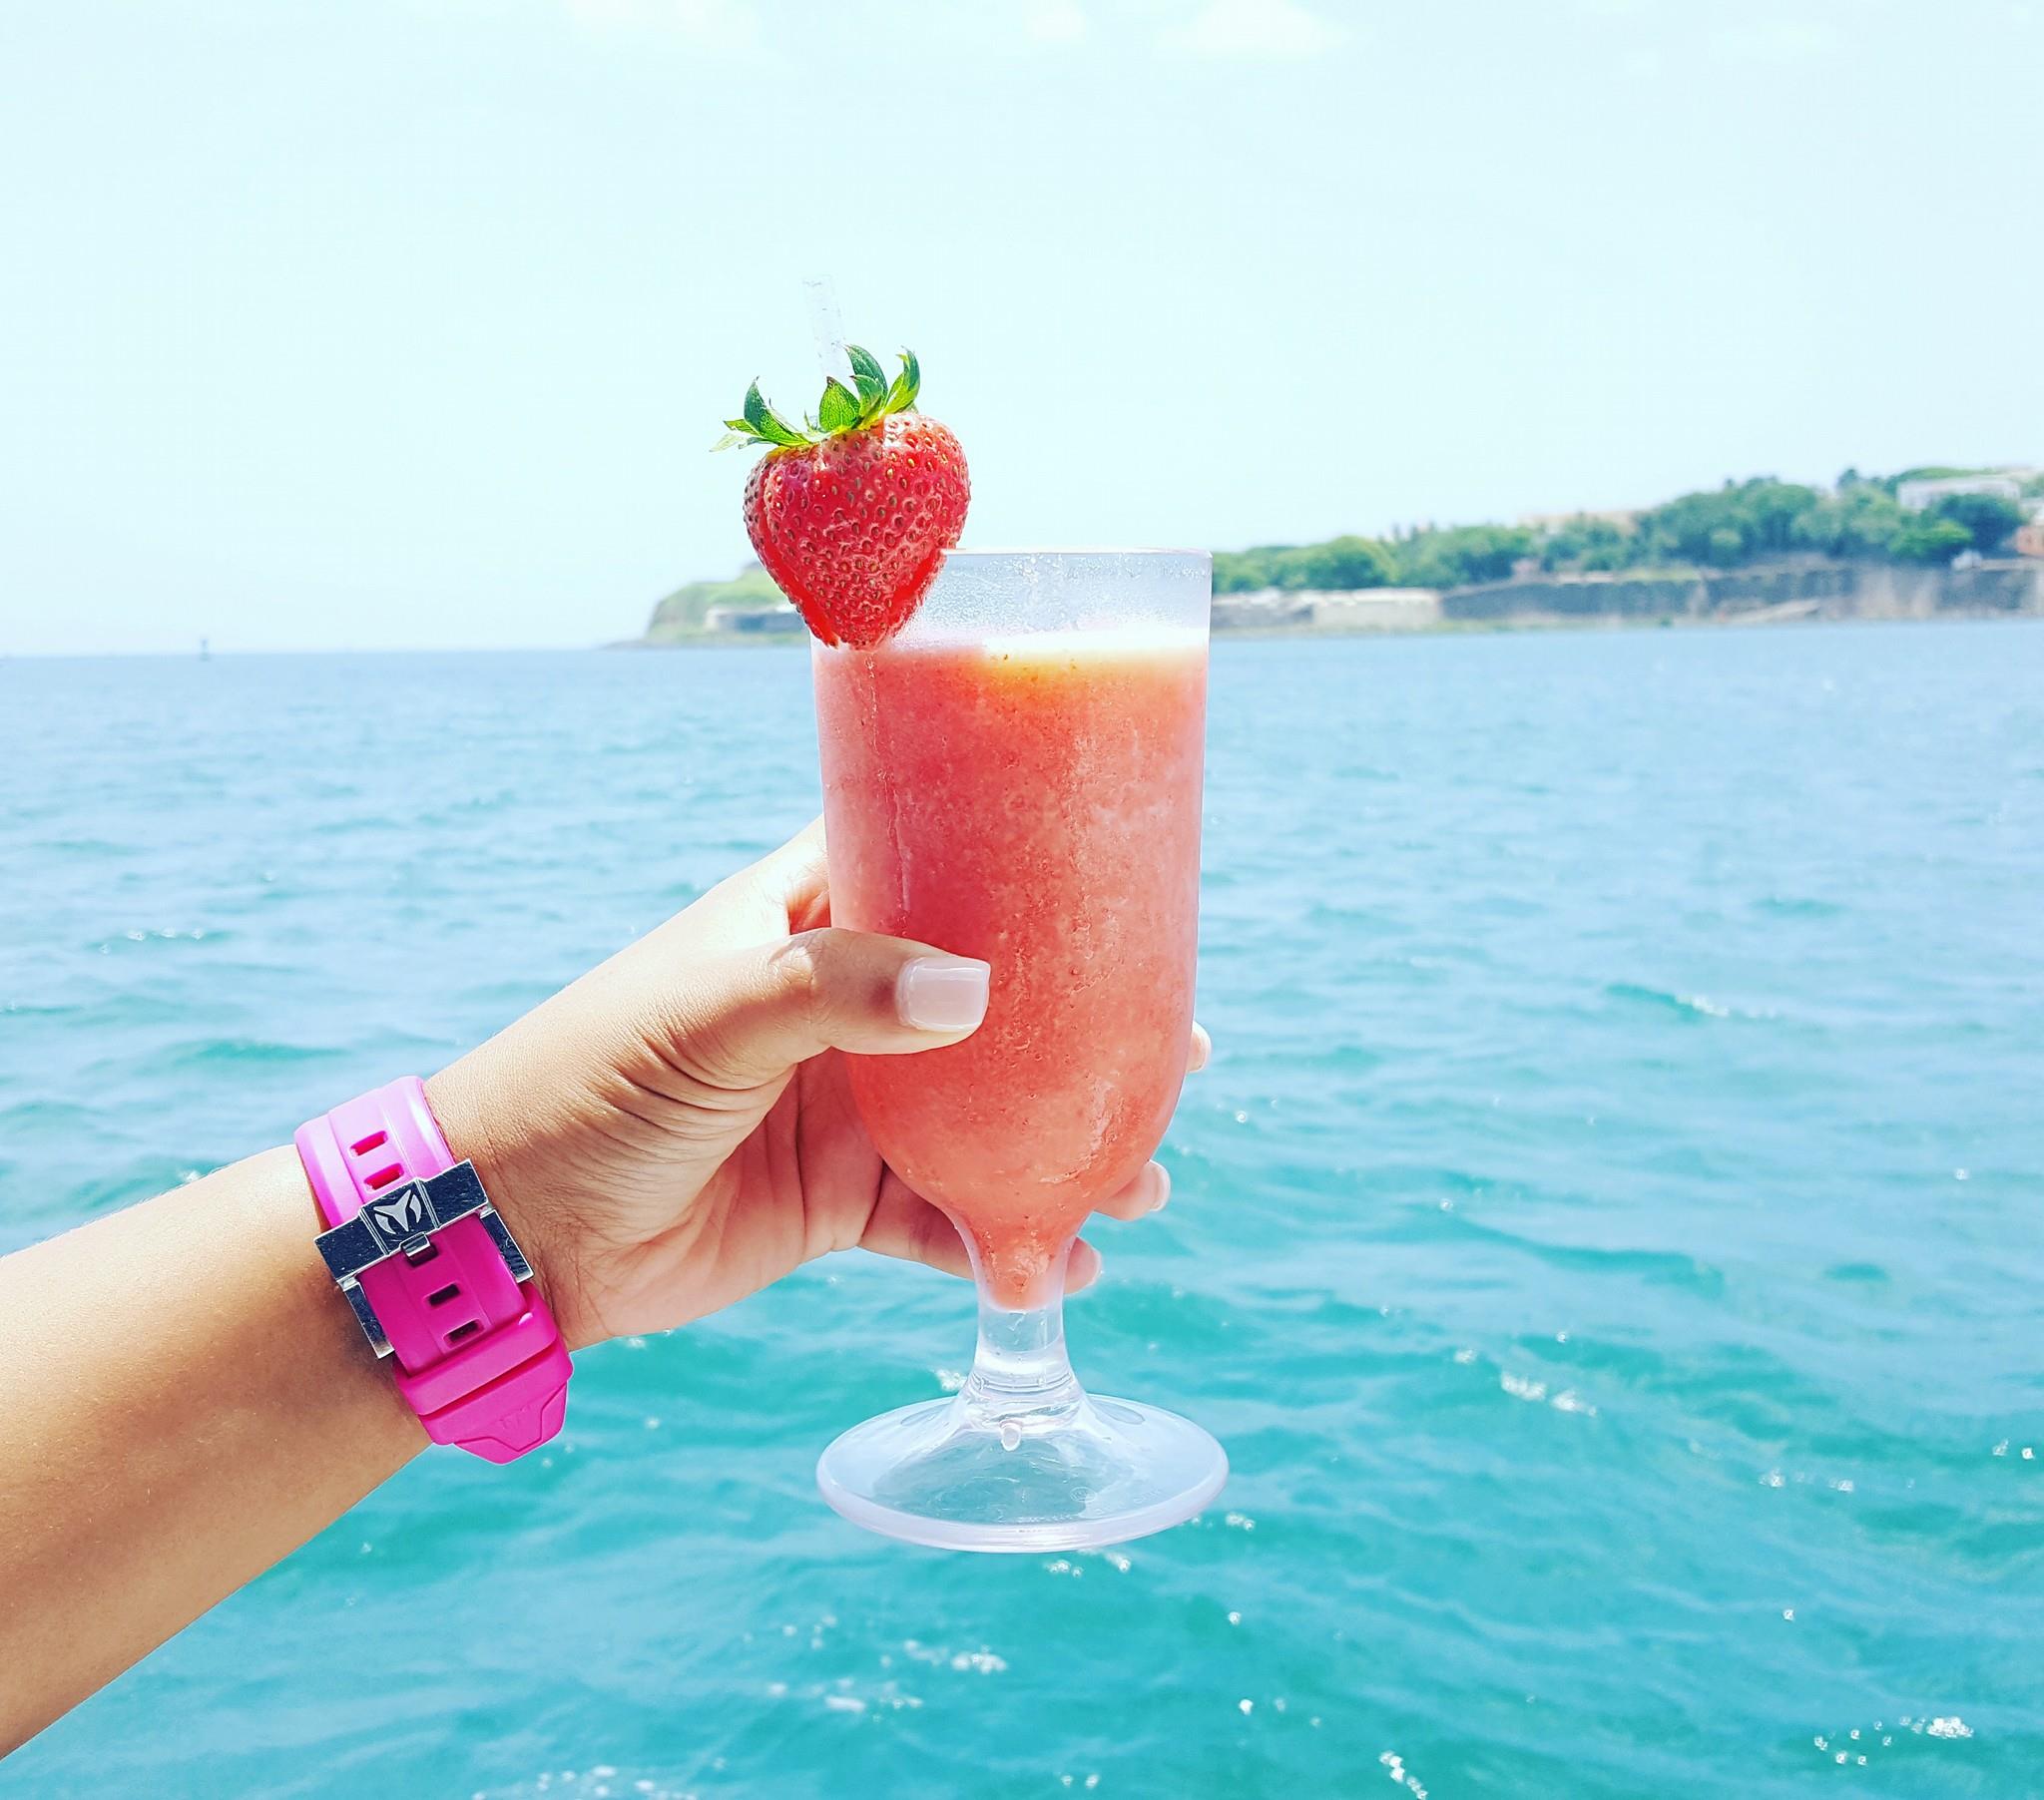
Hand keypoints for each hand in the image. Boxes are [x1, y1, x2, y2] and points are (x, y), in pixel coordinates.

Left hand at [426, 822, 1204, 1350]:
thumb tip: (975, 992)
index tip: (1133, 903)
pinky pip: (942, 1217)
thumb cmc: (591, 1080)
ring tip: (1142, 1186)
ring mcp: (848, 1107)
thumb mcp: (711, 1012)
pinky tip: (1060, 1265)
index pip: (941, 870)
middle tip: (1177, 1066)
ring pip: (986, 1121)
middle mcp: (845, 1006)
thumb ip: (836, 993)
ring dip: (1059, 1151)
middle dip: (1081, 1040)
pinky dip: (1000, 1241)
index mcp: (812, 919)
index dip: (1035, 882)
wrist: (512, 1230)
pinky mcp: (838, 1202)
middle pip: (994, 1009)